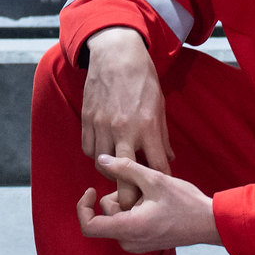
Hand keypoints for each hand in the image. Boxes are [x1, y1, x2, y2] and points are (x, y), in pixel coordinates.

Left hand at [77, 155, 220, 253]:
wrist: (210, 223)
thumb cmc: (185, 202)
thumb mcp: (154, 179)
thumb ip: (124, 168)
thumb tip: (101, 160)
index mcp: (128, 229)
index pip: (89, 226)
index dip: (83, 206)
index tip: (91, 188)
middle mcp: (129, 242)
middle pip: (107, 214)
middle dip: (118, 195)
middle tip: (143, 186)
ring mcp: (137, 244)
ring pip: (118, 216)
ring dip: (129, 201)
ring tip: (153, 194)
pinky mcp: (145, 242)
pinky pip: (128, 222)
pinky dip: (135, 208)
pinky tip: (156, 202)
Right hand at [80, 27, 170, 209]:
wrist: (116, 54)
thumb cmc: (142, 78)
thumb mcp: (159, 105)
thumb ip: (161, 136)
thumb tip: (167, 159)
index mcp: (146, 126)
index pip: (156, 165)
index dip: (160, 180)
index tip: (160, 190)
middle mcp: (123, 129)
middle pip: (125, 175)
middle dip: (129, 193)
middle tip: (132, 200)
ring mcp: (102, 125)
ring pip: (102, 164)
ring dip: (110, 171)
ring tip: (117, 173)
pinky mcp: (87, 120)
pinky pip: (88, 148)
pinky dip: (96, 154)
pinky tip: (103, 153)